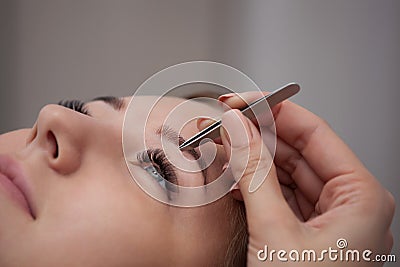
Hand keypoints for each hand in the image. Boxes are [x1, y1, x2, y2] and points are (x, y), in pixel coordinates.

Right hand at [208, 92, 394, 265]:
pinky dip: (254, 185)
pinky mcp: (304, 233)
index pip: (313, 133)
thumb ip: (254, 174)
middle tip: (225, 125)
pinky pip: (279, 196)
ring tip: (223, 146)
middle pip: (297, 151)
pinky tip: (234, 176)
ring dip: (253, 160)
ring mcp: (325, 219)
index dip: (275, 112)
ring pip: (285, 173)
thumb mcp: (275, 232)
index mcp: (359, 196)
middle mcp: (347, 204)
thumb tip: (239, 129)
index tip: (242, 103)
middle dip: (258, 137)